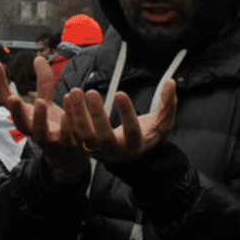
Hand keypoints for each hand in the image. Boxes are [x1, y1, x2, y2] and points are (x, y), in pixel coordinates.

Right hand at [0, 59, 88, 182]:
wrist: (69, 158)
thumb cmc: (54, 127)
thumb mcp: (47, 103)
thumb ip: (43, 83)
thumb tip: (38, 58)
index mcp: (25, 118)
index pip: (7, 101)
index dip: (0, 84)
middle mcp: (33, 130)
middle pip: (19, 122)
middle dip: (15, 110)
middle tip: (13, 97)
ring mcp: (49, 140)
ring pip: (41, 133)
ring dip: (40, 118)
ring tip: (41, 103)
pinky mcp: (66, 147)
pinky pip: (66, 138)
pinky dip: (67, 127)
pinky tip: (68, 116)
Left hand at [61, 78, 176, 163]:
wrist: (129, 156)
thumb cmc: (146, 135)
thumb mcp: (162, 123)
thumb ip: (168, 104)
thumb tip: (171, 83)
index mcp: (136, 146)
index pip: (132, 131)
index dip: (126, 113)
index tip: (120, 93)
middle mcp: (116, 152)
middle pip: (104, 136)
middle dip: (96, 114)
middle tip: (91, 91)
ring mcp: (99, 152)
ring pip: (85, 137)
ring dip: (77, 114)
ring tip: (75, 91)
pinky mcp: (86, 148)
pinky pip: (75, 134)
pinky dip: (70, 116)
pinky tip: (68, 97)